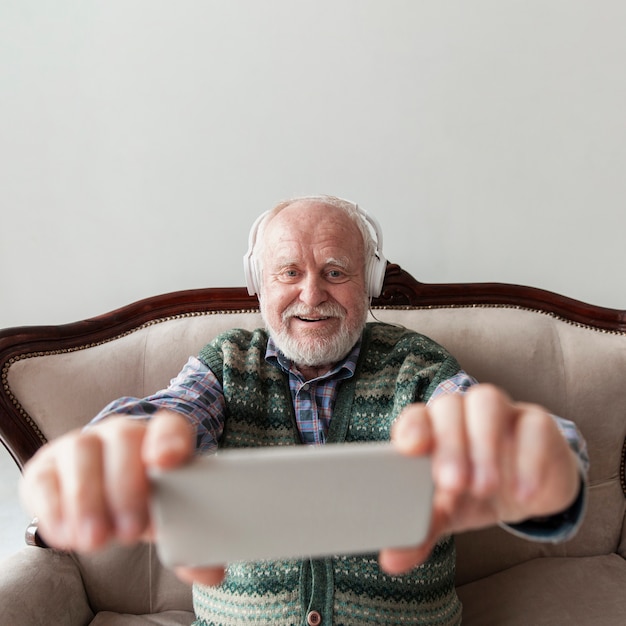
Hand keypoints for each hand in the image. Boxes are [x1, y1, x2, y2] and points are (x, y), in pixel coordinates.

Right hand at [20, 410, 224, 585]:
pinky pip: (46, 479)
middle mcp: (120, 432)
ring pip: (82, 452)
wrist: (100, 494)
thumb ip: (189, 541)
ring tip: (96, 541)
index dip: (169, 440)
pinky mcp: (46, 467)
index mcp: (160, 437)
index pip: (169, 425)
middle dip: (127, 486)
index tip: (167, 461)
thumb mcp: (166, 517)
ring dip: (88, 499)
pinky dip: (55, 509)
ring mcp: (81, 444)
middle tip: (130, 532)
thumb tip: (211, 573)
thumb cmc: (143, 502)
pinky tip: (69, 536)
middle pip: (124, 439)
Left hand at [379, 384, 579, 574]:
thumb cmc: (475, 494)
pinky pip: (533, 426)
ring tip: (484, 487)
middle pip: (450, 406)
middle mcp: (463, 412)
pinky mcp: (538, 424)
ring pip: (487, 402)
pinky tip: (523, 493)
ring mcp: (501, 413)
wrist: (529, 491)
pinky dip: (528, 459)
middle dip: (449, 444)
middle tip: (453, 484)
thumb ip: (422, 531)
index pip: (417, 415)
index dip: (412, 427)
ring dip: (483, 444)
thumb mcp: (449, 514)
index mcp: (434, 428)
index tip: (409, 449)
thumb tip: (391, 560)